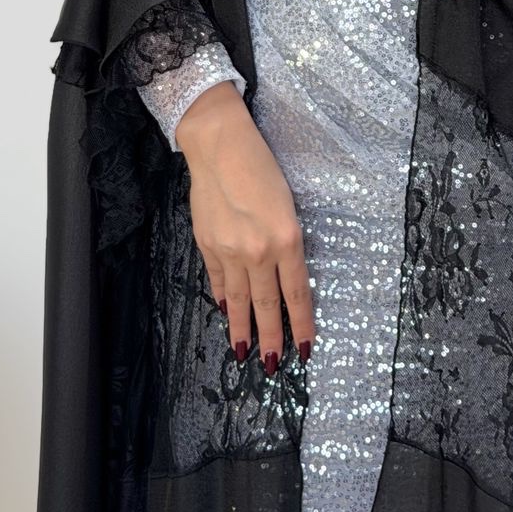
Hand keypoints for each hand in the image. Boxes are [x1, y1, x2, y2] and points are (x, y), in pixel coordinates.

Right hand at [176, 84, 315, 375]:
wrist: (220, 145)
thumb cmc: (262, 165)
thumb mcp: (287, 204)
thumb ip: (286, 241)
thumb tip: (283, 274)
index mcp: (287, 238)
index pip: (297, 294)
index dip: (302, 324)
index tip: (305, 348)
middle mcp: (259, 251)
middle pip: (268, 305)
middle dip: (272, 338)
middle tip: (272, 366)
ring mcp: (229, 251)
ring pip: (240, 301)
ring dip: (243, 329)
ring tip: (245, 353)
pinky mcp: (207, 245)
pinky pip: (218, 281)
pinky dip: (223, 299)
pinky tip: (226, 313)